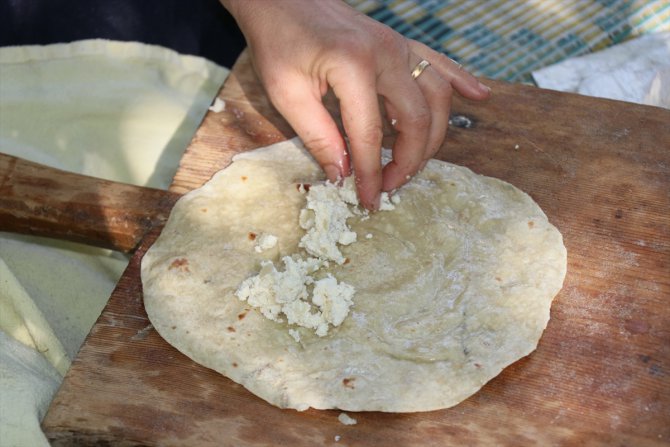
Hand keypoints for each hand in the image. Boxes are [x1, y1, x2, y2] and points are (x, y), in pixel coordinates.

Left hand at [221, 0, 489, 208]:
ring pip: (437, 96)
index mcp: (353, 66)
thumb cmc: (277, 42)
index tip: (368, 200)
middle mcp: (386, 54)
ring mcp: (398, 45)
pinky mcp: (400, 43)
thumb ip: (318, 136)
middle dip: (410, 160)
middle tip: (390, 186)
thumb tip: (343, 175)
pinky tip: (479, 97)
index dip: (371, 173)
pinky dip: (461, 83)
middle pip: (417, 118)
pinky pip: (440, 64)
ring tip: (415, 163)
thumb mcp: (286, 92)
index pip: (371, 135)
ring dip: (433, 136)